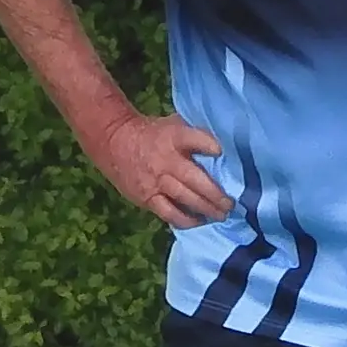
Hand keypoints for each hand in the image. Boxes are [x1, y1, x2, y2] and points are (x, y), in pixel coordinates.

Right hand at [77, 109, 232, 228]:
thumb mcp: (173, 125)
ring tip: (220, 215)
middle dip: (216, 194)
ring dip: (206, 209)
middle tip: (230, 204)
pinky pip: (169, 213)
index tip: (220, 152)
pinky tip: (198, 222)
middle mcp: (166, 160)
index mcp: (173, 137)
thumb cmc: (153, 134)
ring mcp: (156, 181)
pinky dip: (185, 220)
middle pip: (195, 179)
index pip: (194, 139)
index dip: (208, 145)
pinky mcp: (148, 198)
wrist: (115, 142)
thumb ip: (194, 136)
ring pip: (185, 199)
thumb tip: (222, 150)